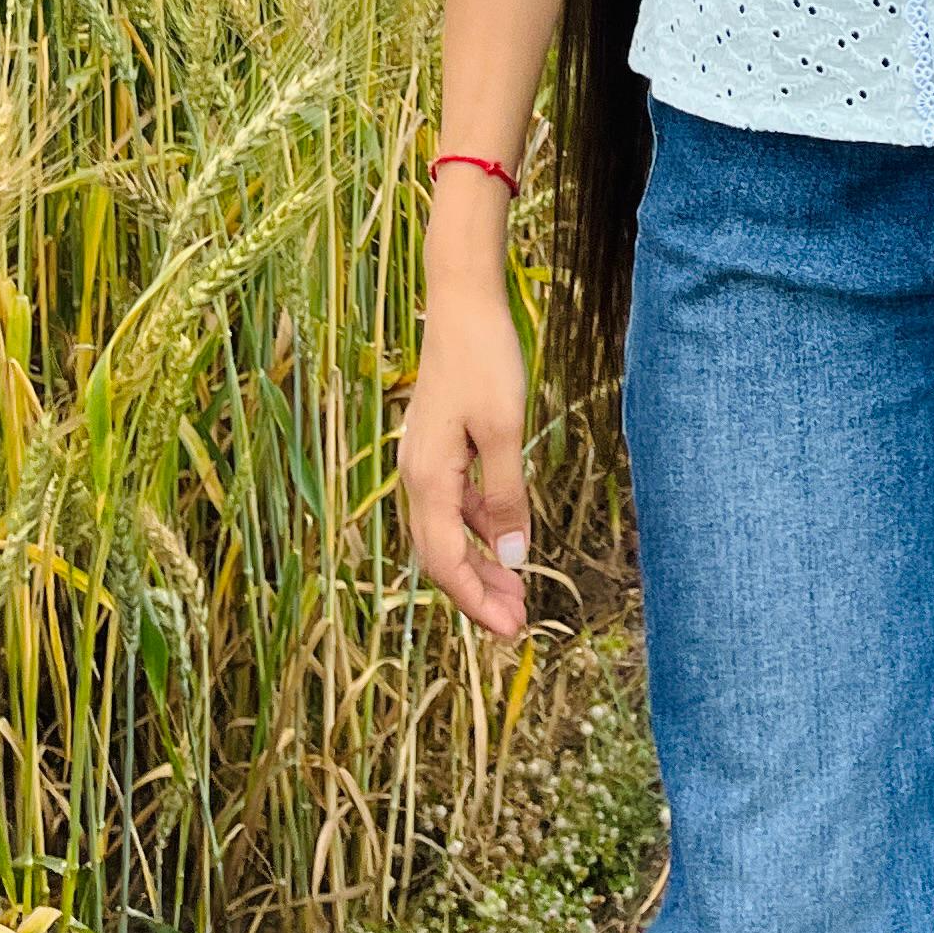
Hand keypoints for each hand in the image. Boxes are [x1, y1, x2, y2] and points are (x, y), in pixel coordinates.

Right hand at [397, 275, 533, 642]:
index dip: (476, 601)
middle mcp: (416, 476)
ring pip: (448, 532)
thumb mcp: (505, 430)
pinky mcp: (438, 446)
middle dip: (477, 592)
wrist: (462, 301)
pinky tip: (504, 538)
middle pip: (442, 555)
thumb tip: (515, 558)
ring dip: (479, 563)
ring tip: (516, 591)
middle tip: (517, 623)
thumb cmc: (484, 359)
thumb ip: (507, 496)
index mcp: (427, 478)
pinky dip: (478, 527)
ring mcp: (424, 461)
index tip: (511, 630)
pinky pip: (454, 504)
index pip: (447, 562)